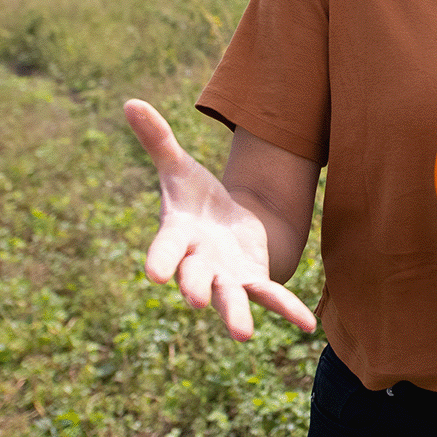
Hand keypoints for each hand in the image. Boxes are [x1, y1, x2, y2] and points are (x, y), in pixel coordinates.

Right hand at [126, 99, 316, 340]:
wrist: (225, 227)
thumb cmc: (196, 199)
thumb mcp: (179, 168)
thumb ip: (157, 140)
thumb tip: (129, 101)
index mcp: (178, 236)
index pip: (165, 248)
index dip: (160, 260)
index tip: (153, 275)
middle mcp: (198, 263)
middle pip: (194, 277)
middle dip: (194, 287)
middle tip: (194, 300)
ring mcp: (226, 277)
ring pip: (230, 298)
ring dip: (234, 315)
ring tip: (243, 335)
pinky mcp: (254, 280)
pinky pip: (271, 297)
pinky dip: (288, 309)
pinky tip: (308, 325)